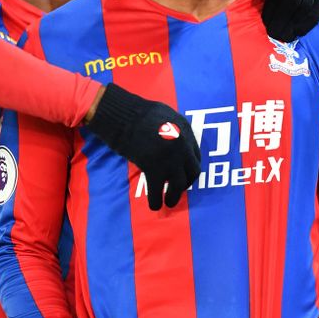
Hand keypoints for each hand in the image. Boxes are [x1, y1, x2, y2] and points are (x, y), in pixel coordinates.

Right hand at [86, 84, 200, 210]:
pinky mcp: (154, 167)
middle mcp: (183, 145)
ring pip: (179, 185)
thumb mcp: (164, 114)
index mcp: (186, 130)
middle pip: (193, 172)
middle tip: (177, 188)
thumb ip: (173, 127)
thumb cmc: (137, 111)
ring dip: (174, 196)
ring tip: (169, 202)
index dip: (189, 168)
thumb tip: (172, 138)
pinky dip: (156, 200)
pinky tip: (154, 206)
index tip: (183, 174)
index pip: (195, 155)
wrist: (123, 114)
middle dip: (186, 183)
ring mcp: (170, 157)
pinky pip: (158, 190)